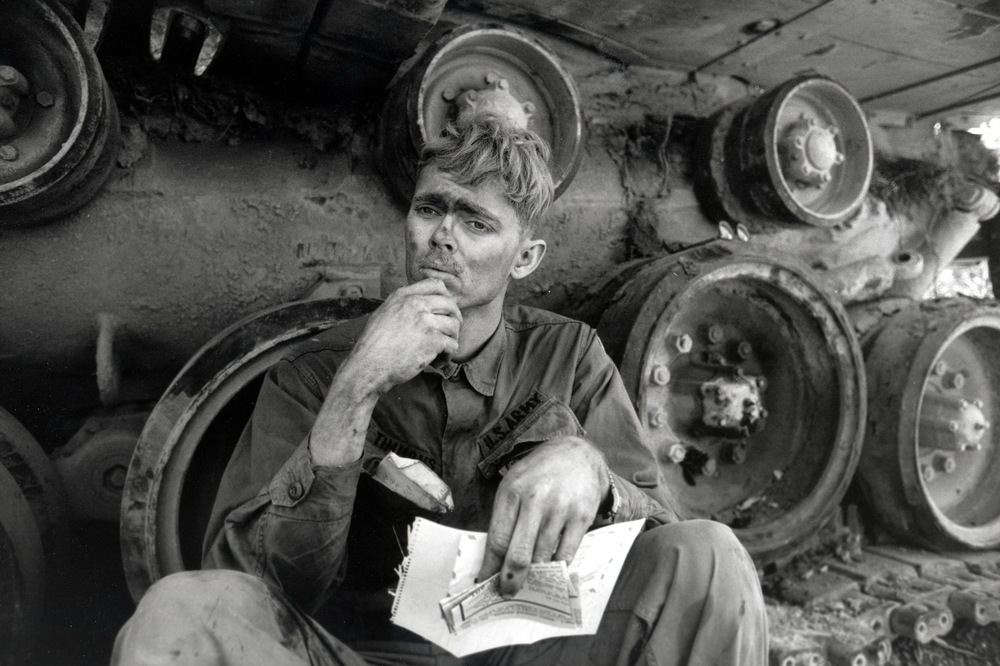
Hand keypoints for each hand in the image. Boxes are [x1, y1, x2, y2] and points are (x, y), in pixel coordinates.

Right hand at [341, 278, 461, 394]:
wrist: (369, 365)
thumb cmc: (373, 345)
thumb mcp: (383, 313)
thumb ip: (402, 305)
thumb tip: (420, 303)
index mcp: (403, 296)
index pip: (435, 284)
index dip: (446, 297)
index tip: (446, 309)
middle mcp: (416, 304)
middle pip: (450, 304)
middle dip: (455, 318)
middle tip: (451, 332)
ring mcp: (425, 322)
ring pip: (454, 326)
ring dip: (451, 340)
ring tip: (441, 352)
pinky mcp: (432, 341)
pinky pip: (452, 345)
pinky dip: (448, 356)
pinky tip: (438, 363)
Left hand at [477, 436, 608, 597]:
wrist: (577, 454)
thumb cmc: (539, 474)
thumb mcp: (513, 484)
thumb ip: (504, 517)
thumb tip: (494, 559)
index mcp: (512, 491)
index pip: (497, 539)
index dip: (490, 566)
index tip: (485, 582)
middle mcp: (535, 499)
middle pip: (519, 553)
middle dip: (510, 580)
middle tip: (507, 592)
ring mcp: (561, 508)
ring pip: (543, 557)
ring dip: (534, 576)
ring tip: (528, 583)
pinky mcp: (582, 516)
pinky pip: (566, 554)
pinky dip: (557, 567)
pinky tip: (550, 570)